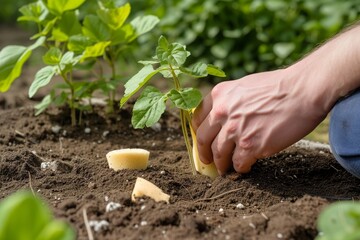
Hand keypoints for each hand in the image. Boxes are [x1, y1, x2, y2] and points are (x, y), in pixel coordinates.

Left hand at [192, 69, 327, 174]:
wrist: (302, 90)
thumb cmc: (278, 87)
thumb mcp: (244, 86)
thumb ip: (229, 102)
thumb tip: (223, 120)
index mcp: (219, 95)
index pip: (197, 118)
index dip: (199, 133)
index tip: (202, 141)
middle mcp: (222, 112)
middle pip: (203, 140)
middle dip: (204, 154)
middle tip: (207, 161)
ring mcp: (235, 130)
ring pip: (219, 155)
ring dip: (221, 165)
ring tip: (225, 169)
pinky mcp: (250, 145)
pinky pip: (238, 163)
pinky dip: (240, 168)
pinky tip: (245, 167)